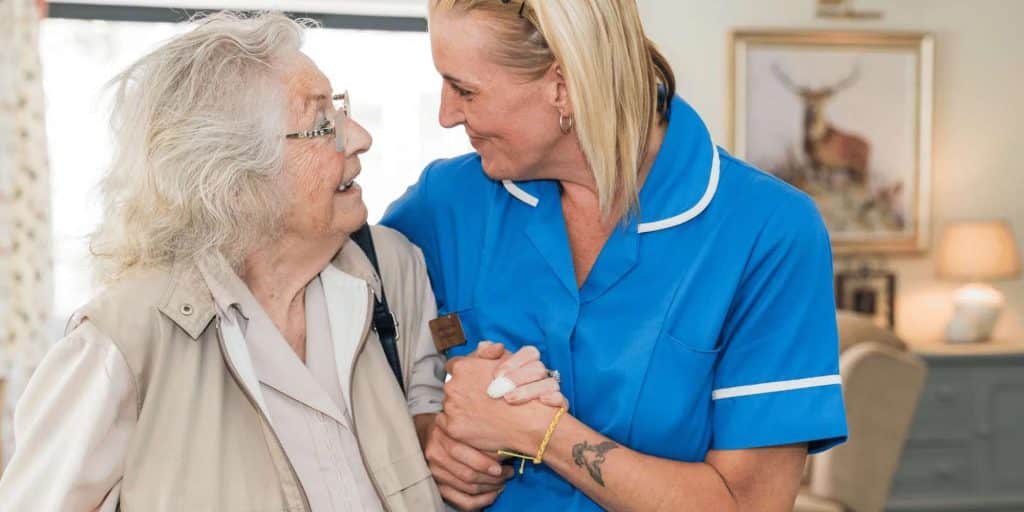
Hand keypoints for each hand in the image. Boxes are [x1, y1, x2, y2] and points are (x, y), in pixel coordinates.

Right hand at [422, 413, 513, 510]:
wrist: (432, 434)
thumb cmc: (456, 426)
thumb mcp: (464, 419)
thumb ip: (479, 429)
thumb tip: (505, 442)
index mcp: (441, 435)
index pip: (463, 453)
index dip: (485, 460)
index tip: (506, 459)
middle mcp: (436, 455)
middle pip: (467, 473)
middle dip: (494, 475)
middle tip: (509, 471)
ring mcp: (436, 473)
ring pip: (468, 487)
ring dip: (491, 486)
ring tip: (504, 479)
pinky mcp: (440, 487)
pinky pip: (464, 501)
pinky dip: (483, 500)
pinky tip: (494, 493)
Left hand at [442, 356, 558, 453]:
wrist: (525, 420)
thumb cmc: (519, 388)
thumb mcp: (506, 360)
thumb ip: (488, 352)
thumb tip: (481, 346)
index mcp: (462, 367)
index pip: (454, 366)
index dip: (465, 373)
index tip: (473, 381)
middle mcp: (452, 386)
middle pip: (452, 386)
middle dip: (463, 391)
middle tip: (480, 399)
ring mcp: (451, 407)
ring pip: (449, 404)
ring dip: (459, 407)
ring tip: (479, 414)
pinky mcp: (452, 428)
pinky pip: (444, 423)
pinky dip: (456, 424)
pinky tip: (472, 425)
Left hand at [473, 343, 566, 407]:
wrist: (498, 422)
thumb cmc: (492, 395)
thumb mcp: (481, 372)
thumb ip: (485, 355)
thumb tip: (494, 346)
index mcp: (527, 364)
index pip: (530, 353)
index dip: (514, 362)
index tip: (496, 375)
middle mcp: (541, 375)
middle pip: (538, 368)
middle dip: (518, 378)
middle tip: (499, 390)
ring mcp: (550, 391)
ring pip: (550, 383)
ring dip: (530, 390)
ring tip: (509, 399)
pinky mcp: (557, 408)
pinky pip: (562, 400)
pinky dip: (554, 399)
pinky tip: (541, 401)